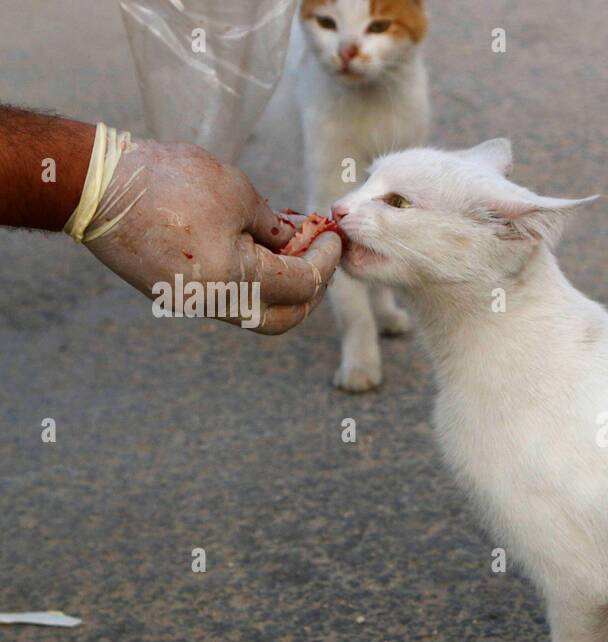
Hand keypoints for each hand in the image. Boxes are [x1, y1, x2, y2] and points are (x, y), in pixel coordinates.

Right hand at [83, 139, 340, 333]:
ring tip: (290, 251)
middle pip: (285, 317)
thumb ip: (273, 225)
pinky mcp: (178, 295)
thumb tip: (294, 242)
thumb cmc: (166, 181)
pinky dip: (253, 283)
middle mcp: (216, 303)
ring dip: (283, 288)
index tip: (334, 237)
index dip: (326, 260)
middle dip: (311, 291)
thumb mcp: (236, 192)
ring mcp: (194, 303)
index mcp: (235, 279)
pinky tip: (258, 251)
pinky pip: (230, 300)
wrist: (96, 187)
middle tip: (321, 258)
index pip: (303, 283)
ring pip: (257, 313)